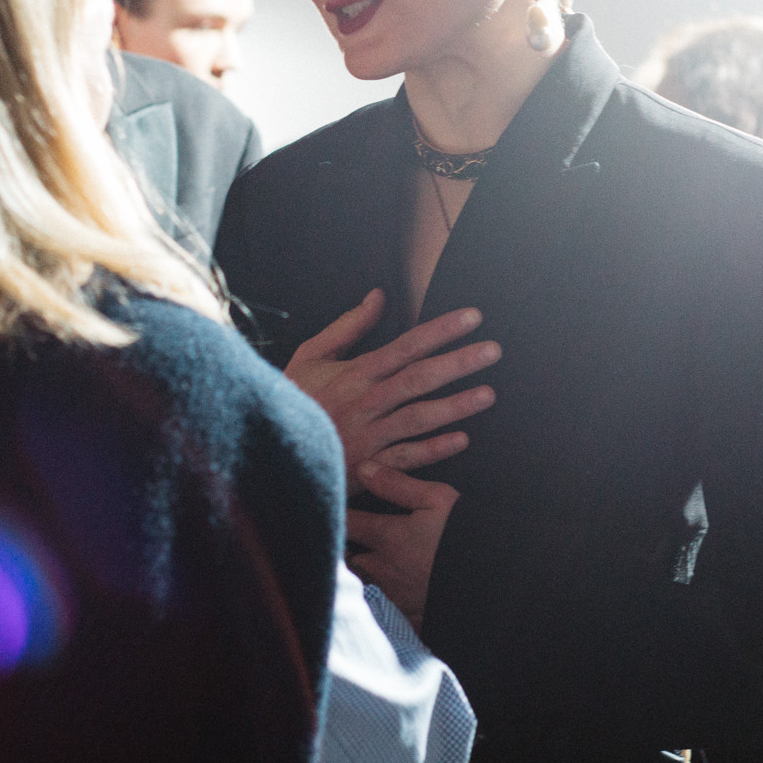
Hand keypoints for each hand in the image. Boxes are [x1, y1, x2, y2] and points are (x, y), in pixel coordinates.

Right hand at [285, 291, 499, 473]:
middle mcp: (367, 402)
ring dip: (455, 407)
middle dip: (459, 363)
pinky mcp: (369, 467)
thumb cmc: (293, 398)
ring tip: (488, 395)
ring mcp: (370, 436)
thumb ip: (348, 326)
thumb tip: (378, 296)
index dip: (441, 330)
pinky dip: (434, 450)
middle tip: (494, 351)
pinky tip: (462, 440)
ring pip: (419, 419)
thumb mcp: (311, 355)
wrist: (268, 450)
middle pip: (420, 379)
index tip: (473, 317)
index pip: (407, 345)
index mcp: (356, 373)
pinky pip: (406, 458)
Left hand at [346, 460, 460, 630]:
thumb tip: (363, 468)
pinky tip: (396, 586)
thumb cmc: (469, 535)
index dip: (338, 513)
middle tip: (350, 533)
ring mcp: (396, 596)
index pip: (346, 523)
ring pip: (365, 582)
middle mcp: (385, 570)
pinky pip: (385, 607)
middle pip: (350, 557)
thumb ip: (397, 484)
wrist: (498, 581)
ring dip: (364, 571)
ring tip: (373, 559)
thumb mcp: (438, 500)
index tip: (337, 506)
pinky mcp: (410, 616)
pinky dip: (384, 596)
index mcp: (389, 538)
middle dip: (347, 546)